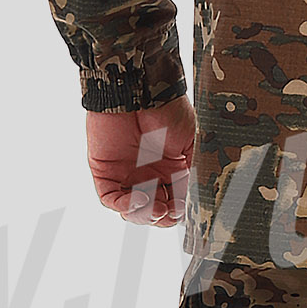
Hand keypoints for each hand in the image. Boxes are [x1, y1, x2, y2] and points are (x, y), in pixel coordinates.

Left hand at [86, 101, 195, 228]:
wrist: (140, 89)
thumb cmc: (169, 110)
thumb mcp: (192, 143)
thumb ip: (195, 172)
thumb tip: (201, 201)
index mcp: (170, 171)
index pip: (173, 204)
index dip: (178, 213)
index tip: (184, 210)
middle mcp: (148, 176)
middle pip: (153, 212)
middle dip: (161, 218)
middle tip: (168, 211)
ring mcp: (125, 175)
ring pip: (132, 211)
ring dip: (144, 216)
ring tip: (155, 208)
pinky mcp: (105, 172)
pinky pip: (111, 199)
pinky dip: (124, 206)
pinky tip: (139, 200)